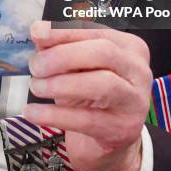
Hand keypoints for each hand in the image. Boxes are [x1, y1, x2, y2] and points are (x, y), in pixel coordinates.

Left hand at [24, 22, 151, 170]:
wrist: (110, 139)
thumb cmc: (93, 94)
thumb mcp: (79, 66)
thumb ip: (61, 47)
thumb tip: (39, 33)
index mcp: (128, 46)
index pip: (95, 31)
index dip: (64, 32)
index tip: (37, 33)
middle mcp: (138, 70)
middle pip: (103, 53)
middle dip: (63, 56)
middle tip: (36, 65)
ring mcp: (134, 101)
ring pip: (101, 84)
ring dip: (60, 84)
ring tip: (36, 86)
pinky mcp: (122, 129)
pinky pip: (85, 120)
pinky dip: (53, 115)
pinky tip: (32, 112)